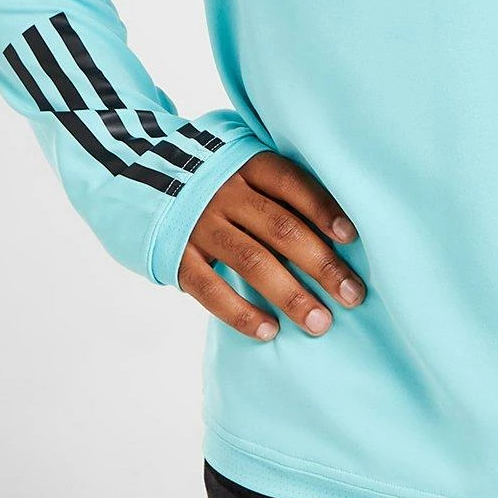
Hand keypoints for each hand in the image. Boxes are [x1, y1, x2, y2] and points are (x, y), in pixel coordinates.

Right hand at [176, 150, 365, 339]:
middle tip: (353, 296)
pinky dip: (241, 313)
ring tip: (320, 323)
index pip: (291, 183)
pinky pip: (210, 289)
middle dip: (321, 265)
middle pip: (281, 228)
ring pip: (252, 262)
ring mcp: (199, 224)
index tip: (351, 237)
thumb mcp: (247, 172)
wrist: (144, 180)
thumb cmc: (220, 183)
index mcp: (248, 166)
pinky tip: (270, 332)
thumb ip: (282, 194)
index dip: (322, 208)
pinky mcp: (176, 255)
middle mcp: (225, 192)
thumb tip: (341, 235)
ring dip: (290, 295)